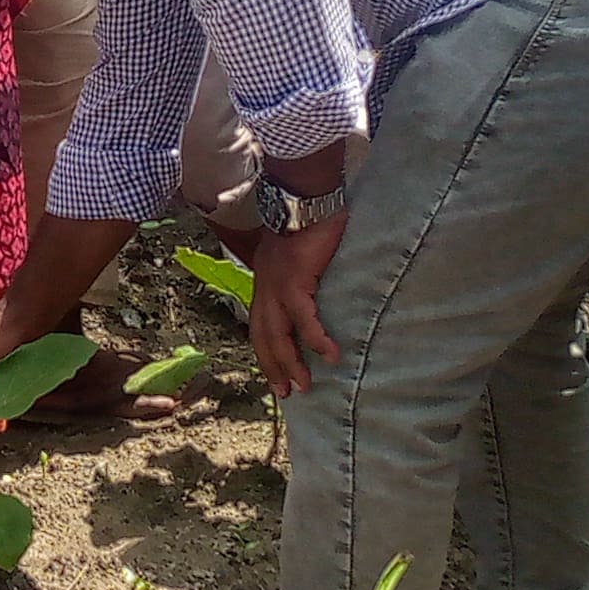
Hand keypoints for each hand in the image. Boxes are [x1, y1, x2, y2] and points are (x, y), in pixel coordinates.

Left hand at [246, 216, 342, 398]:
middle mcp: (265, 288)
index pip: (260, 325)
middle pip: (263, 337)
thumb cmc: (306, 221)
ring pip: (279, 334)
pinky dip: (315, 339)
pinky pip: (304, 319)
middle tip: (285, 393)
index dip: (266, 352)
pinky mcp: (295, 281)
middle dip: (273, 367)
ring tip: (303, 386)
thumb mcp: (296, 255)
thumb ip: (299, 275)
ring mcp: (276, 286)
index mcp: (264, 283)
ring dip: (290, 363)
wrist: (304, 196)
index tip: (275, 375)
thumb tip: (314, 290)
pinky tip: (329, 356)